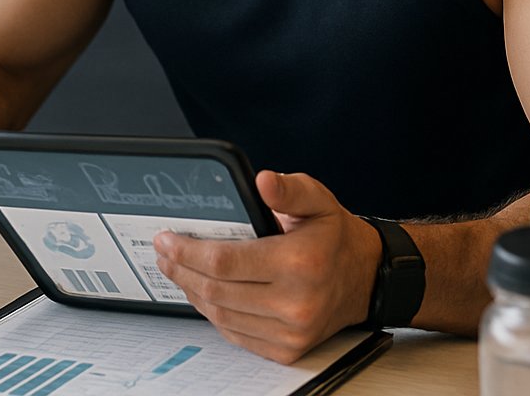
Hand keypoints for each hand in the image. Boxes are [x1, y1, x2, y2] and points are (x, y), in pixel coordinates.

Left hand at [153, 171, 381, 363]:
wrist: (365, 278)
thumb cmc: (334, 237)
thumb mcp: (317, 199)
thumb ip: (287, 189)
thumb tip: (262, 180)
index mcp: (300, 263)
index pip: (225, 262)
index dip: (187, 251)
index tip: (166, 239)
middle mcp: (296, 303)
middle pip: (216, 291)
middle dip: (181, 270)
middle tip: (163, 253)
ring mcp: (291, 332)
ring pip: (221, 316)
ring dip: (192, 292)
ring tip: (178, 270)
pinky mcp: (287, 349)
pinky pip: (236, 334)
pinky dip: (214, 313)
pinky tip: (204, 293)